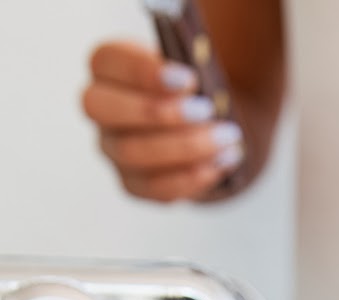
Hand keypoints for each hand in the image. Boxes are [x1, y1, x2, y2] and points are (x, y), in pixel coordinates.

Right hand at [82, 41, 244, 201]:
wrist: (202, 124)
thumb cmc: (190, 87)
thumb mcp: (188, 66)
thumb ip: (185, 71)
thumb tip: (190, 89)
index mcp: (107, 66)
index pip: (107, 61)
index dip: (145, 72)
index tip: (189, 80)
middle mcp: (100, 109)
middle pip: (105, 111)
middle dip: (160, 113)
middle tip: (207, 110)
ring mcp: (112, 150)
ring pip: (131, 153)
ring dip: (185, 147)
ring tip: (226, 138)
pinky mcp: (132, 183)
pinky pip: (155, 187)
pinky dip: (192, 177)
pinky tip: (221, 162)